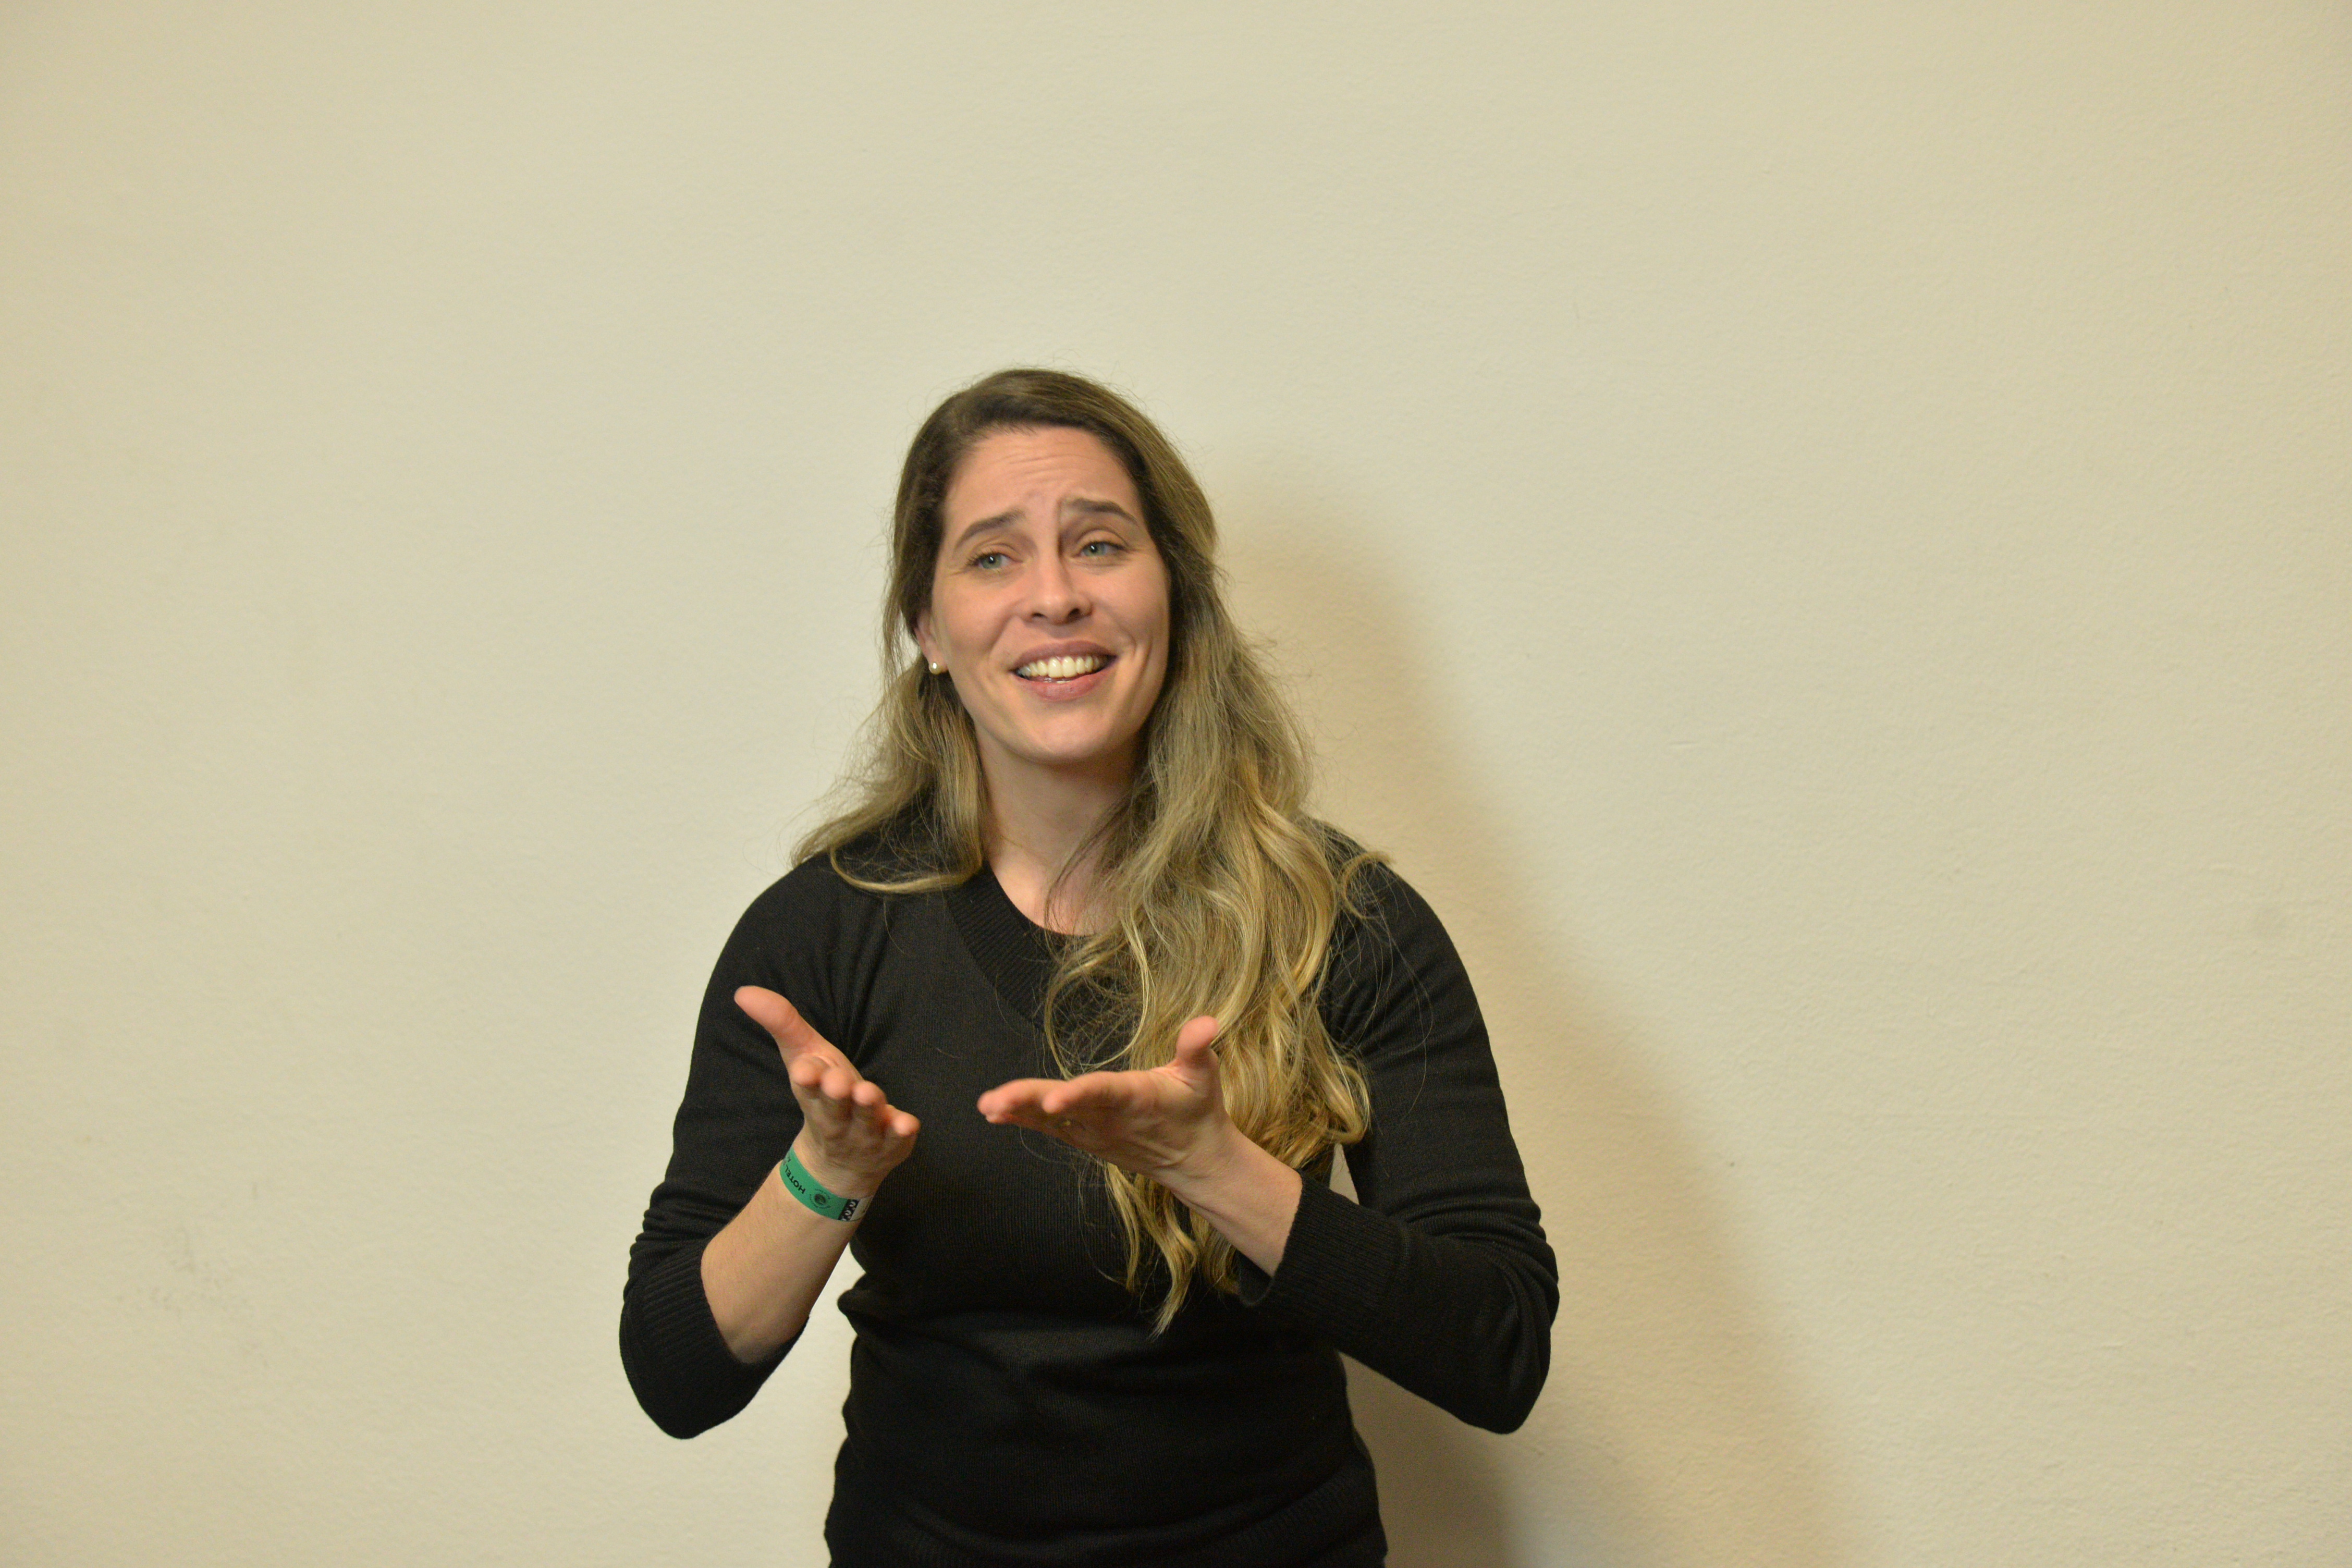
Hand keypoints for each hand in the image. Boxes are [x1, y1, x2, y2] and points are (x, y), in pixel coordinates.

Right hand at [736, 986, 917, 1197]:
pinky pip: (899, 1140)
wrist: (842, 1165)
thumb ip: (782, 1024)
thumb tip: (743, 992)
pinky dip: (901, 1132)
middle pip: (833, 1108)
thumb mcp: (805, 1057)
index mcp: (813, 1096)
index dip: (807, 1078)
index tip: (804, 1070)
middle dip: (835, 1094)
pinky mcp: (893, 1144)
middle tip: (837, 1082)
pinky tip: (906, 1123)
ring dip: (867, 1108)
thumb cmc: (825, 1098)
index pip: (806, 1087)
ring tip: (867, 1094)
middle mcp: (836, 1119)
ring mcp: (865, 1134)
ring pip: (866, 1121)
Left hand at [976, 1015, 1233, 1180]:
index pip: (1101, 1093)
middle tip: (993, 1102)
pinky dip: (1021, 1119)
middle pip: (1062, 1109)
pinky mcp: (1084, 1138)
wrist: (1194, 1160)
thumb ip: (1196, 1047)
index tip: (1051, 1100)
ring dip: (1016, 1111)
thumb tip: (1209, 1021)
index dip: (1075, 1096)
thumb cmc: (1197, 1109)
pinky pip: (1048, 1128)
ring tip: (985, 1105)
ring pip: (1049, 1121)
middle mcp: (1107, 1118)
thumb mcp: (1203, 1075)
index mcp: (1134, 1097)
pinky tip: (994, 1112)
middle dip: (1026, 1103)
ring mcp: (1092, 1132)